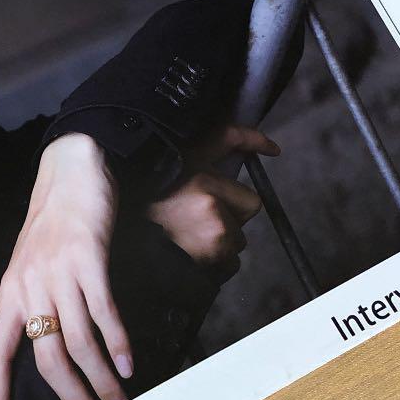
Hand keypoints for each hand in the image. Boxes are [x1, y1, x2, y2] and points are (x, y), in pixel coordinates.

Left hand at [0, 133, 131, 399]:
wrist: (71, 168)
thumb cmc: (55, 223)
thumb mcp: (33, 267)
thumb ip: (38, 306)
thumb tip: (56, 356)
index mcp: (10, 293)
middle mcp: (28, 286)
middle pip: (44, 360)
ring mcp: (57, 271)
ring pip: (76, 342)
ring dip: (101, 380)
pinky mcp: (86, 256)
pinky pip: (101, 310)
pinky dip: (117, 343)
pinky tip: (129, 364)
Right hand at [147, 125, 278, 277]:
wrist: (127, 253)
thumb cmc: (136, 218)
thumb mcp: (151, 183)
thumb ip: (184, 176)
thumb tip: (215, 187)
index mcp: (185, 162)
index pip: (227, 136)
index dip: (254, 140)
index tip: (272, 149)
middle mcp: (202, 180)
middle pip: (249, 202)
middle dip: (232, 216)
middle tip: (199, 223)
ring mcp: (213, 210)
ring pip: (239, 235)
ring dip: (221, 242)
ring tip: (188, 241)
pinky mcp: (219, 239)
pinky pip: (233, 258)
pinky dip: (218, 263)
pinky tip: (194, 258)